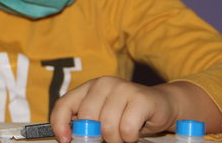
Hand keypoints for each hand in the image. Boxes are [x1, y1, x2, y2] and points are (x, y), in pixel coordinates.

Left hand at [50, 76, 176, 142]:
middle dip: (96, 136)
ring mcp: (122, 88)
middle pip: (87, 118)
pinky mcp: (140, 97)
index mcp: (88, 87)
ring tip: (124, 134)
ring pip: (108, 126)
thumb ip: (85, 122)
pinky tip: (135, 131)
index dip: (59, 123)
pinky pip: (126, 129)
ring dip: (116, 139)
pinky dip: (130, 138)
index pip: (64, 104)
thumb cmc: (127, 113)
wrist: (161, 105)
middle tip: (108, 139)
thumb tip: (68, 138)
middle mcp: (103, 84)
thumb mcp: (102, 116)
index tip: (65, 140)